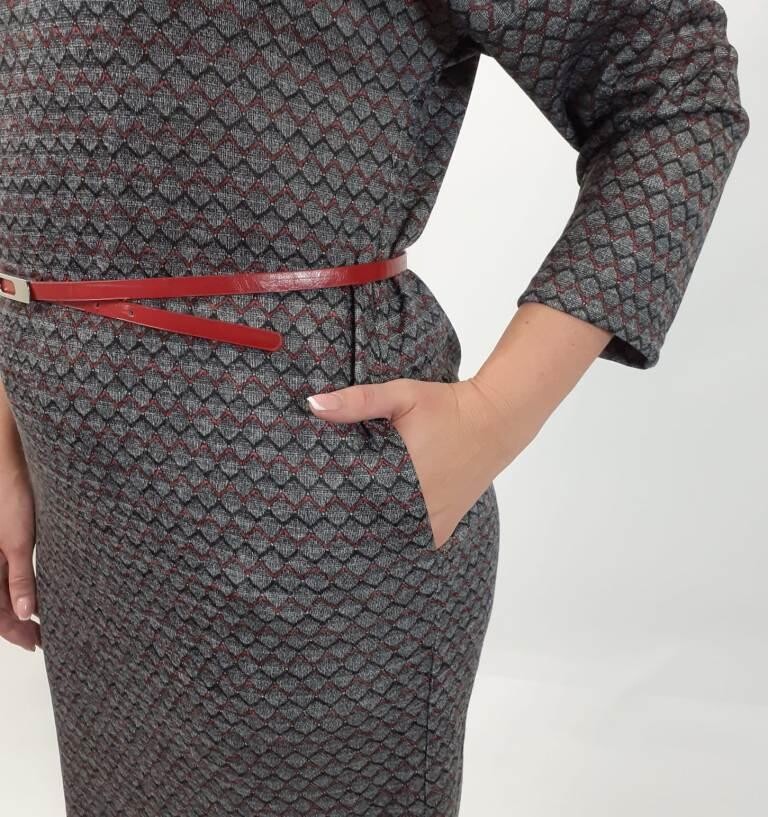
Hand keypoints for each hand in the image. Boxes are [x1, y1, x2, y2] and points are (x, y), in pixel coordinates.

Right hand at [0, 461, 38, 651]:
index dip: (13, 632)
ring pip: (4, 591)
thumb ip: (21, 578)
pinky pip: (11, 574)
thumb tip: (25, 613)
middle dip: (18, 624)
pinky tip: (42, 594)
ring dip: (22, 607)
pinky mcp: (8, 542)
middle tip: (43, 638)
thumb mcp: (18, 542)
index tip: (35, 644)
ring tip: (45, 621)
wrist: (13, 466)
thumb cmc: (10, 499)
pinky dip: (24, 587)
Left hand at [306, 377, 531, 548]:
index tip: (309, 498)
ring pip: (386, 537)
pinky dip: (393, 535)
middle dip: (343, 517)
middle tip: (318, 513)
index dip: (325, 501)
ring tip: (342, 521)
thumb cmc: (445, 407)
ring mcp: (430, 523)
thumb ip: (358, 401)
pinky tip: (377, 523)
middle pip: (364, 524)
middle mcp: (414, 509)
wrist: (494, 421)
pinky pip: (409, 541)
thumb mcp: (401, 395)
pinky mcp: (442, 528)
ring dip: (368, 528)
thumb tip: (313, 405)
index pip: (346, 503)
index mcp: (396, 479)